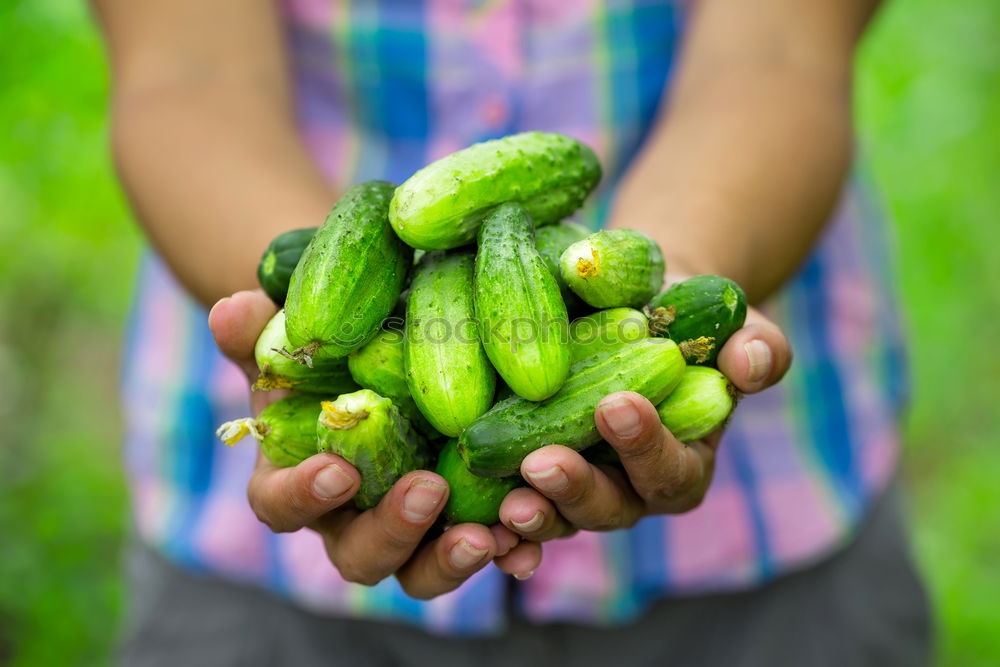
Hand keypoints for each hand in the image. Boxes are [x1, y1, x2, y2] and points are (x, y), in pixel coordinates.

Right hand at [208, 290, 540, 597]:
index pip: (282, 505)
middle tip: (428, 491)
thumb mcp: (294, 337)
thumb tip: (231, 309)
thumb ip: (260, 330)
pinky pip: (481, 549)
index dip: (303, 496)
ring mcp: (409, 529)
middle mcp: (350, 520)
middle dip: (393, 531)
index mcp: (297, 481)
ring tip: (492, 533)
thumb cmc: (325, 354)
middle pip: (360, 555)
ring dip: (453, 558)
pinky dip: (506, 551)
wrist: (378, 357)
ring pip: (422, 570)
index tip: (336, 472)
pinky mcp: (460, 523)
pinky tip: (530, 539)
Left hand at [497, 303, 791, 540]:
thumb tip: (752, 360)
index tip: (618, 403)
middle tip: (544, 463)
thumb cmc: (685, 317)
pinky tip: (470, 518)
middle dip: (577, 490)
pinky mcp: (530, 479)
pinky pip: (513, 512)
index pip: (670, 469)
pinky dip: (494, 522)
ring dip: (531, 514)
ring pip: (556, 519)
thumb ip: (752, 345)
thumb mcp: (727, 324)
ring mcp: (576, 490)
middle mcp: (630, 491)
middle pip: (608, 508)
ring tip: (504, 503)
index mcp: (681, 463)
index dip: (647, 445)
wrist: (629, 311)